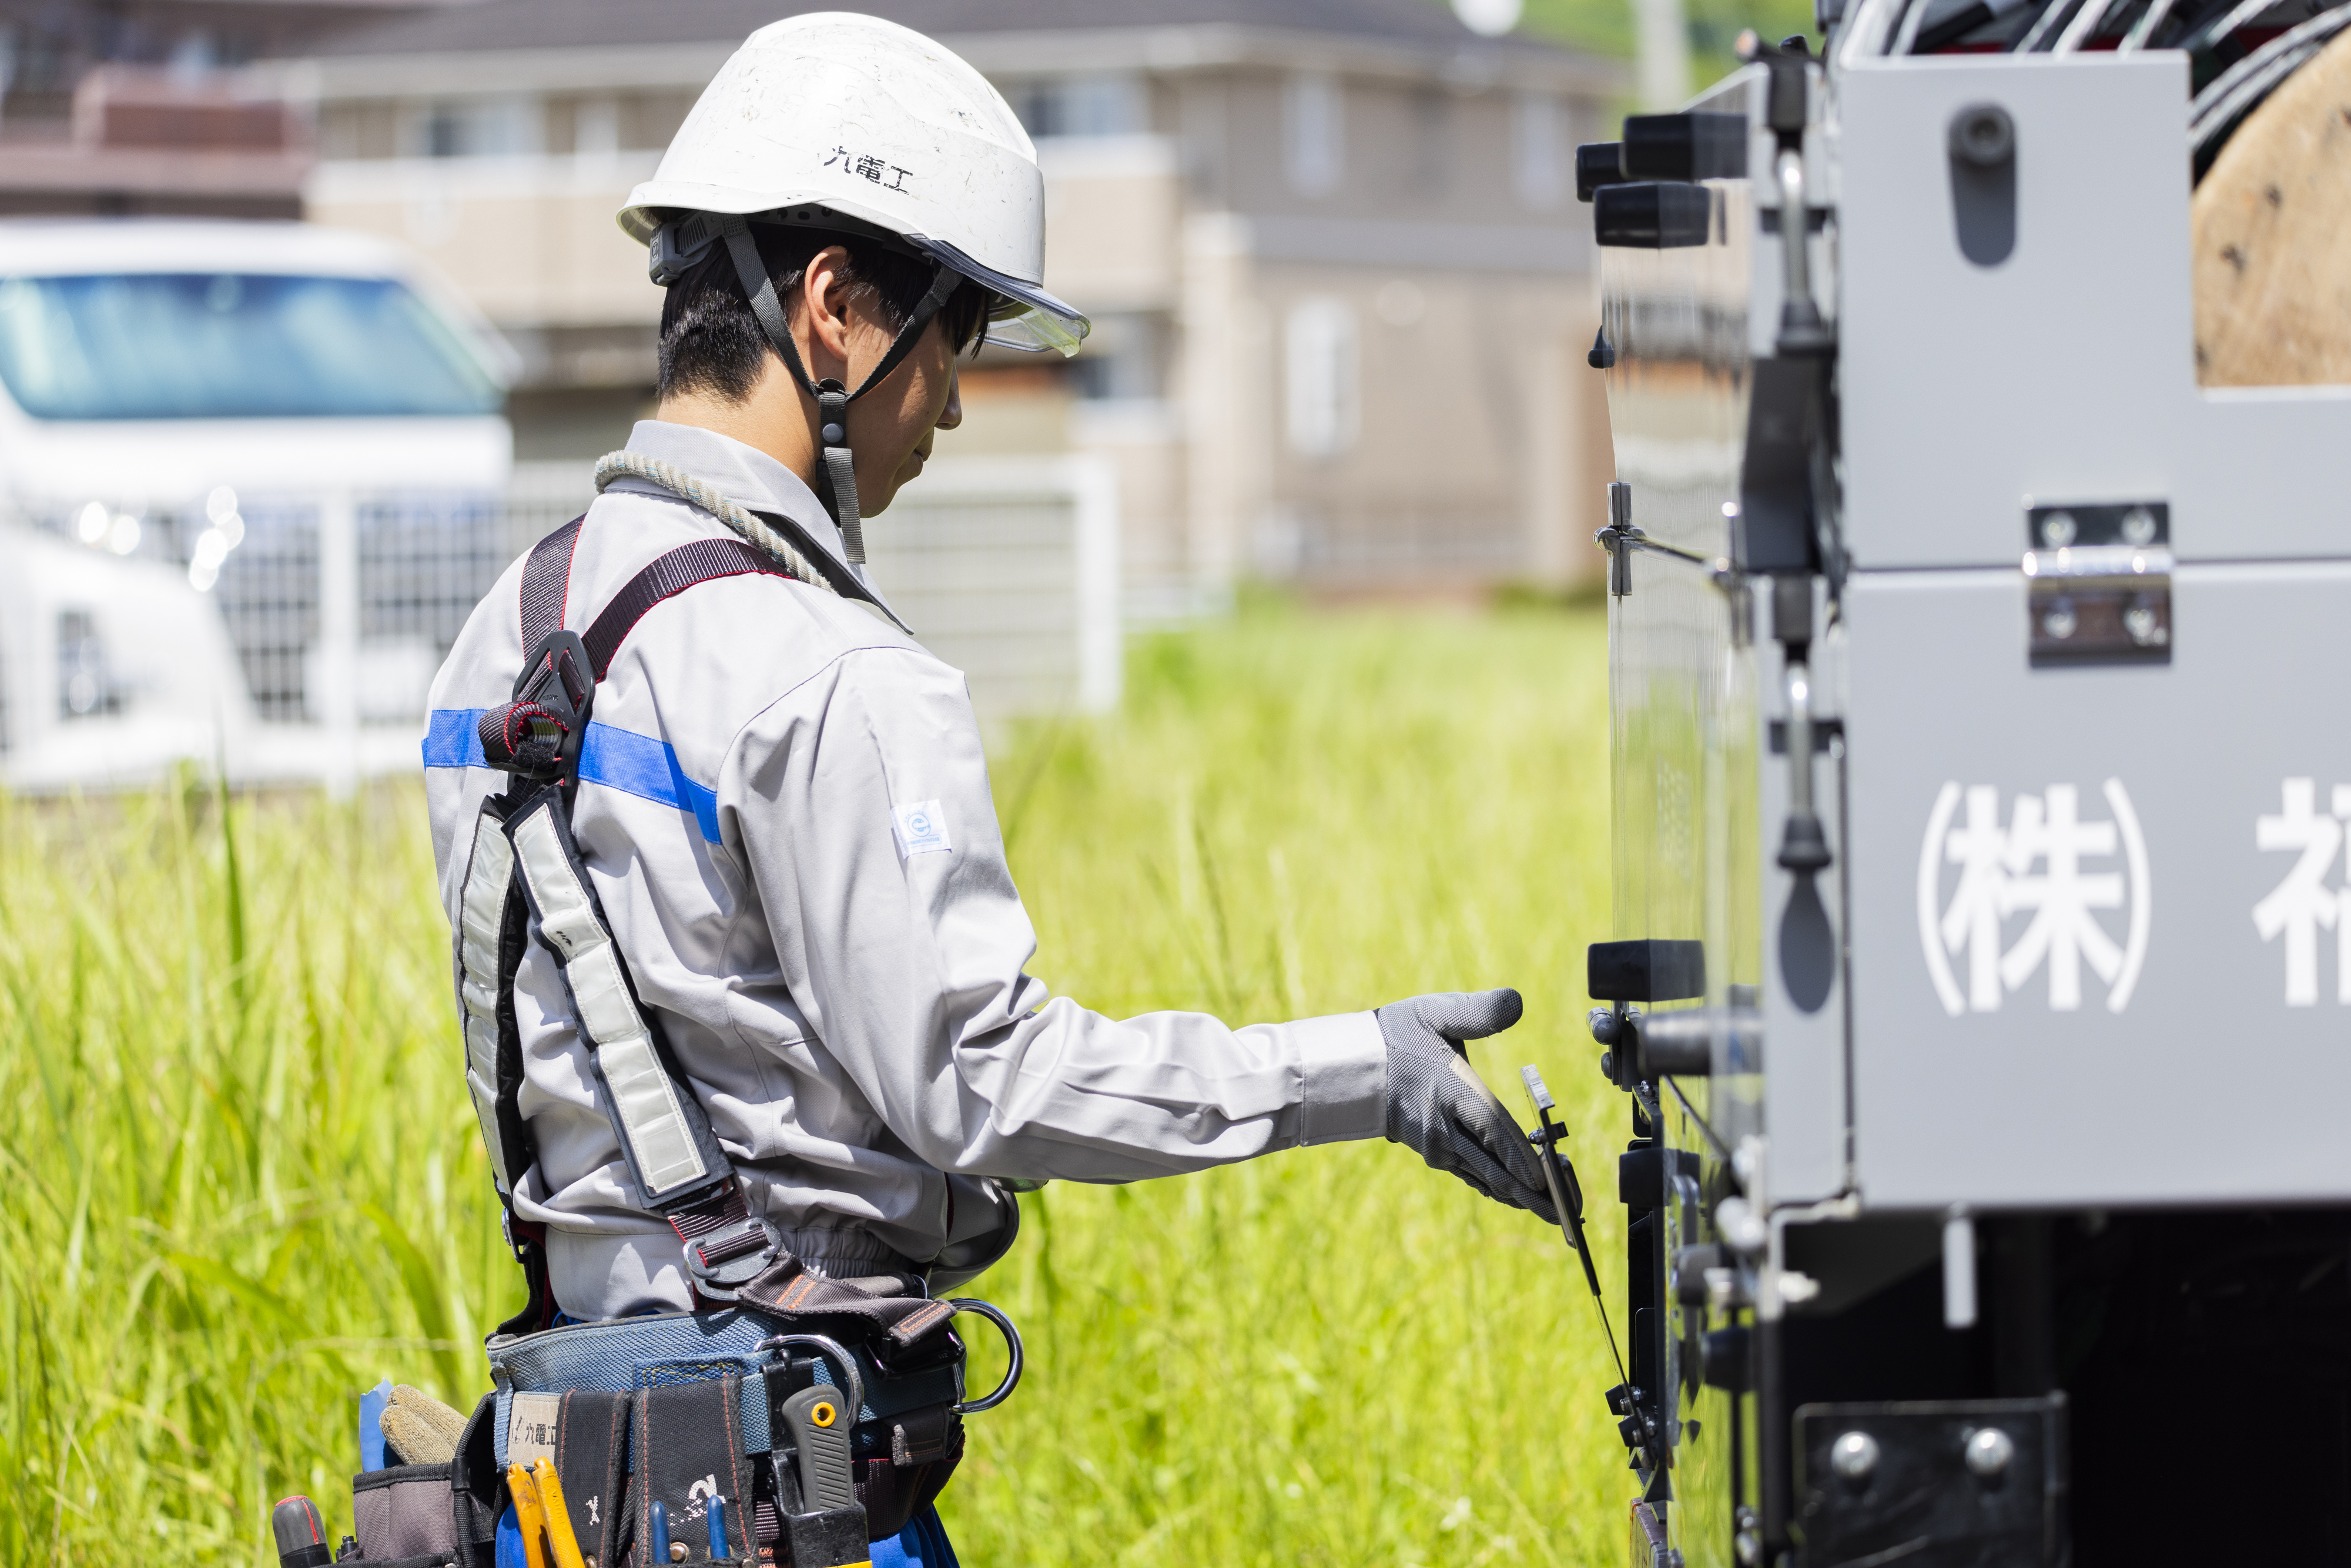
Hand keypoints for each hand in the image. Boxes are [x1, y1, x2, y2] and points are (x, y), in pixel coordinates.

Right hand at [1379, 989, 1558, 1223]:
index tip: (1546, 1179)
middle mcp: (1442, 1127)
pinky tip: (1518, 1198)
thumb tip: (1518, 1003)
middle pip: (1493, 1166)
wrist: (1357, 1067)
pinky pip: (1472, 1176)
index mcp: (1449, 1091)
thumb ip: (1479, 1010)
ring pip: (1485, 1177)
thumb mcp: (1436, 1012)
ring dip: (1520, 1194)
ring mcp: (1436, 1146)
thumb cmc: (1400, 1035)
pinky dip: (1498, 1187)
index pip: (1492, 1128)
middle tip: (1566, 1210)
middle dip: (1532, 1191)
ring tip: (1553, 1210)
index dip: (1519, 1156)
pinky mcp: (1434, 1154)